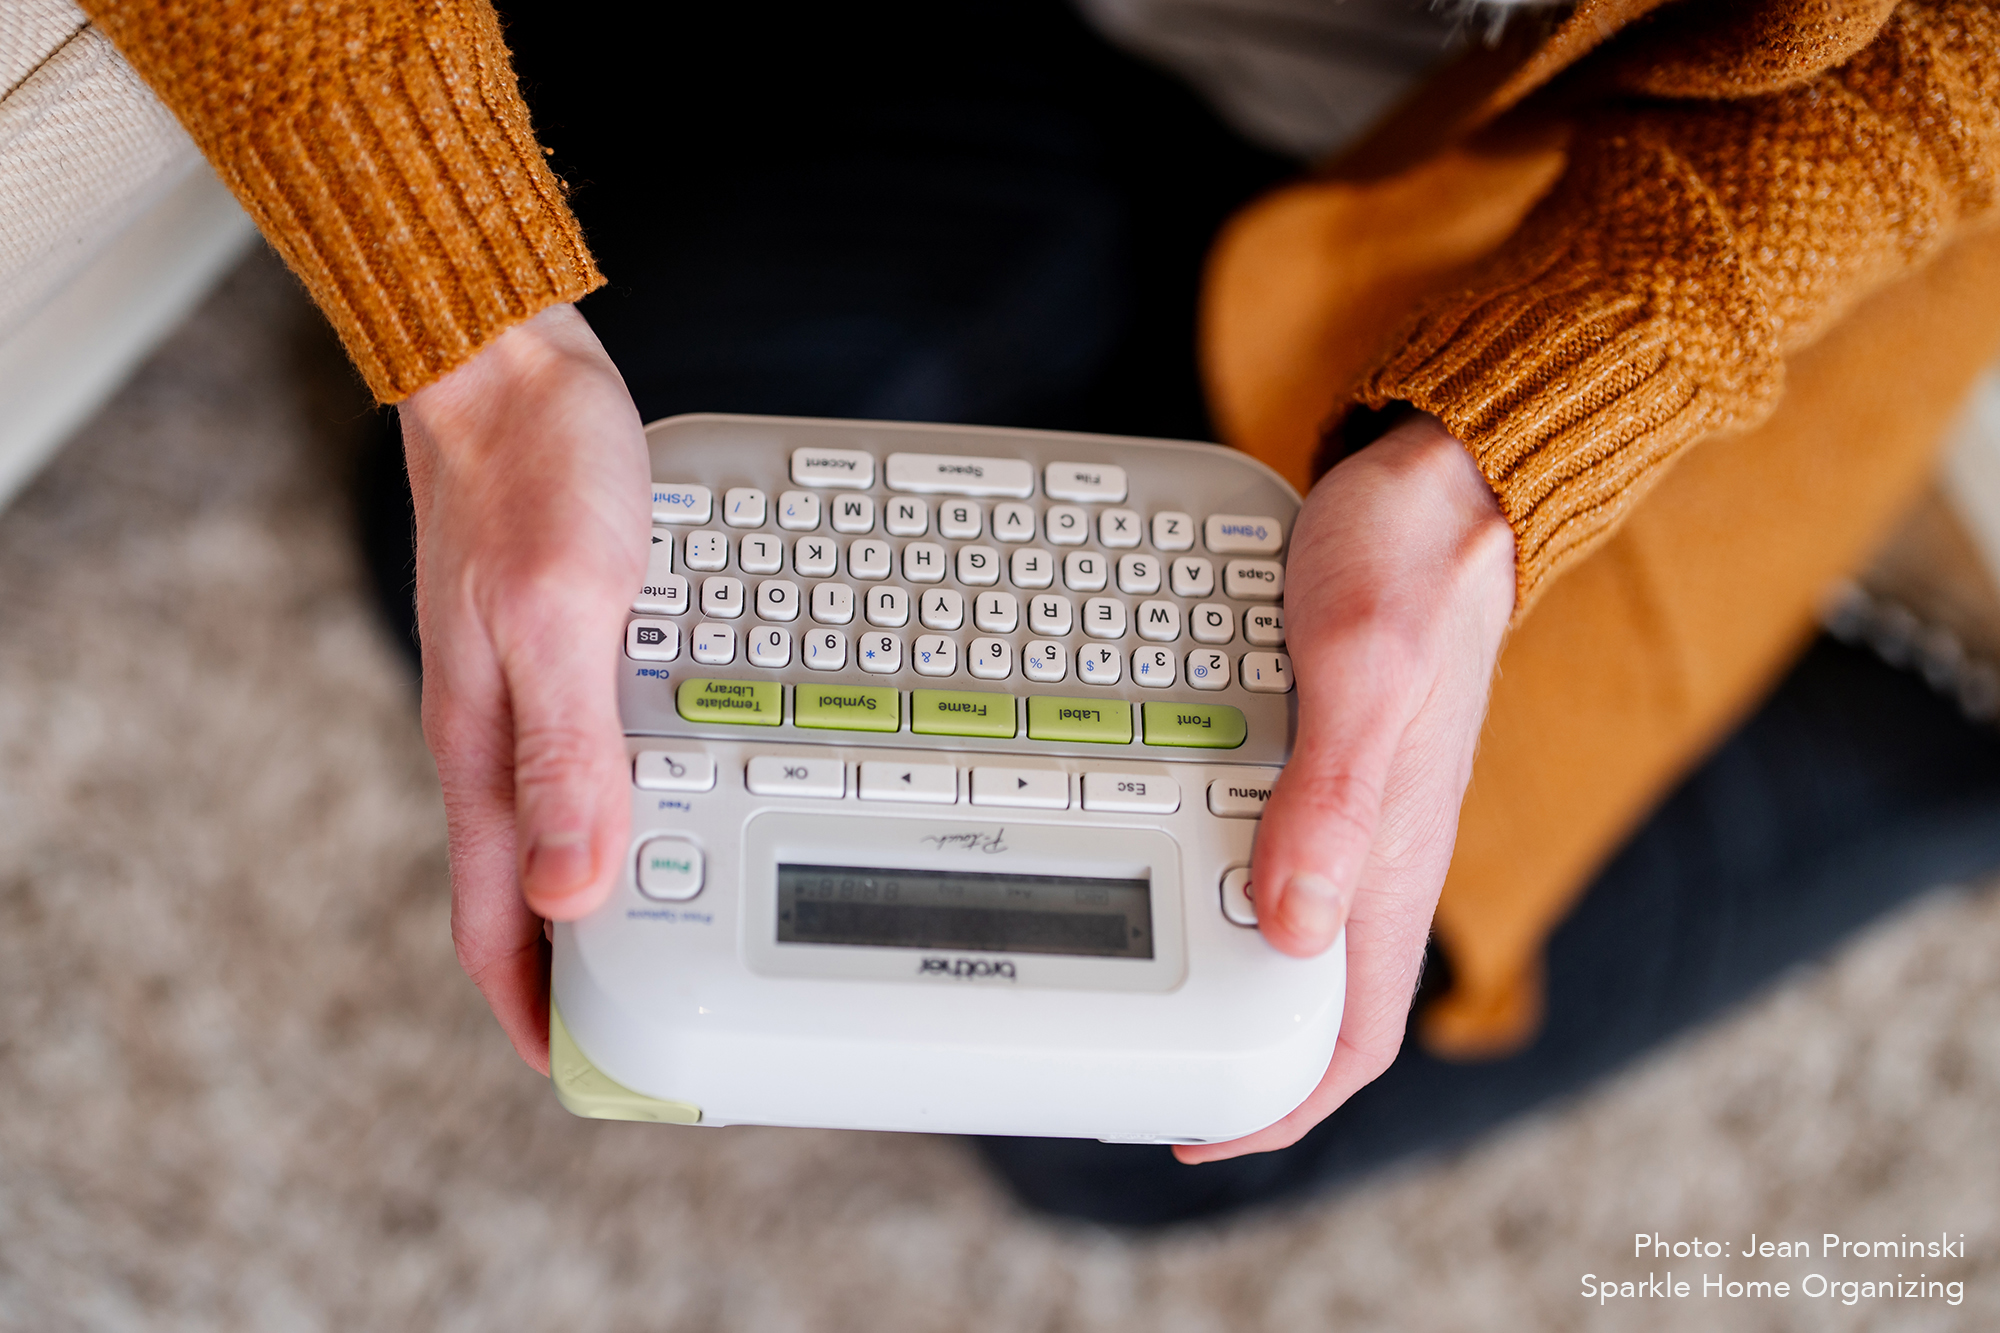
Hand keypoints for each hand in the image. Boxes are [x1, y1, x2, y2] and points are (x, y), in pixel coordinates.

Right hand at [399, 304, 650, 1071]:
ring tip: (678, 923)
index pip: (495, 916)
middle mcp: (496, 733)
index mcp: (484, 746)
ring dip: (613, 882)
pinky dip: (634, 797)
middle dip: (577, 961)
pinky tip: (679, 791)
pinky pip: (589, 755)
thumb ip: (564, 754)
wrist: (507, 370)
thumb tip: (569, 894)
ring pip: (564, 822)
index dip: (533, 1002)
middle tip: (643, 1011)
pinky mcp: (557, 649)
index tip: (578, 1064)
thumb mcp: (560, 611)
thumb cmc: (529, 472)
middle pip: (530, 884)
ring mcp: (524, 691)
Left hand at [1176, 412, 1514, 1162]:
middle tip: (1126, 1053)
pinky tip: (1153, 843)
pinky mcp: (1320, 759)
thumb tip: (1289, 926)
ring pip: (1275, 923)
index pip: (1349, 1030)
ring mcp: (1346, 806)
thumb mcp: (1363, 667)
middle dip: (1226, 1046)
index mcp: (1392, 856)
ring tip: (1122, 962)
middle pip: (1300, 995)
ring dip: (1206, 955)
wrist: (1443, 488)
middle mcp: (1371, 848)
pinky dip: (1204, 867)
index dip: (1280, 1102)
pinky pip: (1264, 847)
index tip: (1196, 1131)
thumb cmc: (1414, 567)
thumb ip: (1330, 794)